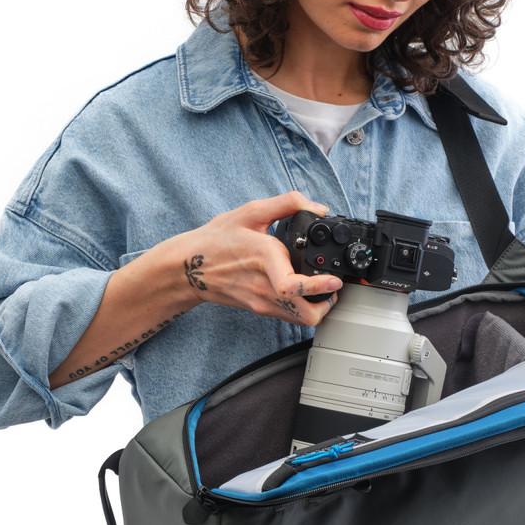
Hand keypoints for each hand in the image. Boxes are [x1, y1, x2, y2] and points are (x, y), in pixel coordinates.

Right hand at [179, 190, 342, 325]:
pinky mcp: (260, 309)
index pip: (293, 286)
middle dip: (328, 303)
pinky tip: (303, 292)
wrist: (189, 269)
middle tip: (334, 286)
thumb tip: (318, 207)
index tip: (335, 280)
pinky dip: (303, 308)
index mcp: (264, 258)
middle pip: (307, 314)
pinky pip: (290, 317)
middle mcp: (265, 287)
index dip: (320, 286)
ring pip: (302, 320)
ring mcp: (262, 302)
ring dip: (318, 308)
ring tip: (322, 290)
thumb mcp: (250, 212)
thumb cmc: (216, 240)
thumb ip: (286, 203)